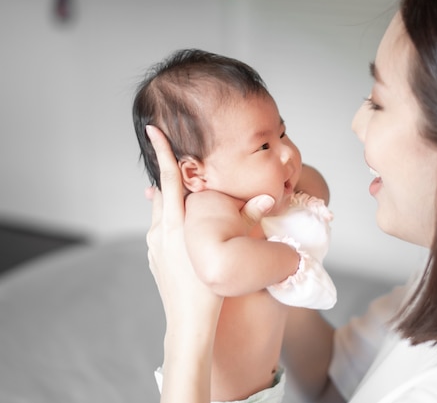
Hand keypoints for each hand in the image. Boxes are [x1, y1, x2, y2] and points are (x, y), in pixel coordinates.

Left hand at [144, 125, 275, 325]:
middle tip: (175, 156)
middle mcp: (160, 232)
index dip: (161, 153)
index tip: (152, 130)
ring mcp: (153, 247)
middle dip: (167, 174)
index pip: (168, 181)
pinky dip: (167, 219)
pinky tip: (180, 226)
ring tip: (181, 192)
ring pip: (159, 213)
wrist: (188, 323)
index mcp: (175, 225)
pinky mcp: (154, 258)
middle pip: (160, 193)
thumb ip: (247, 221)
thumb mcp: (230, 250)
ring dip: (168, 199)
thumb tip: (268, 199)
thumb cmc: (209, 289)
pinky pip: (159, 230)